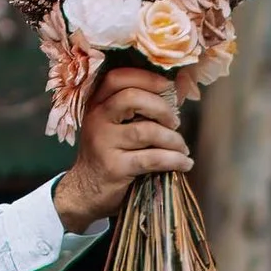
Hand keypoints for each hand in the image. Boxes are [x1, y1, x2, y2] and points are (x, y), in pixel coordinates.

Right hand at [54, 62, 194, 228]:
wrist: (85, 192)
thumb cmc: (108, 155)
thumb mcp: (115, 126)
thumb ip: (140, 106)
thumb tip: (179, 85)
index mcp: (97, 104)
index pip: (117, 78)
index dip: (146, 78)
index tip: (167, 86)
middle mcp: (97, 119)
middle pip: (131, 98)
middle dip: (161, 107)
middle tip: (175, 121)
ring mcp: (104, 143)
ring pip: (145, 131)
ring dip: (172, 138)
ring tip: (182, 147)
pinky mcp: (115, 167)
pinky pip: (151, 158)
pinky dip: (174, 160)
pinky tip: (185, 163)